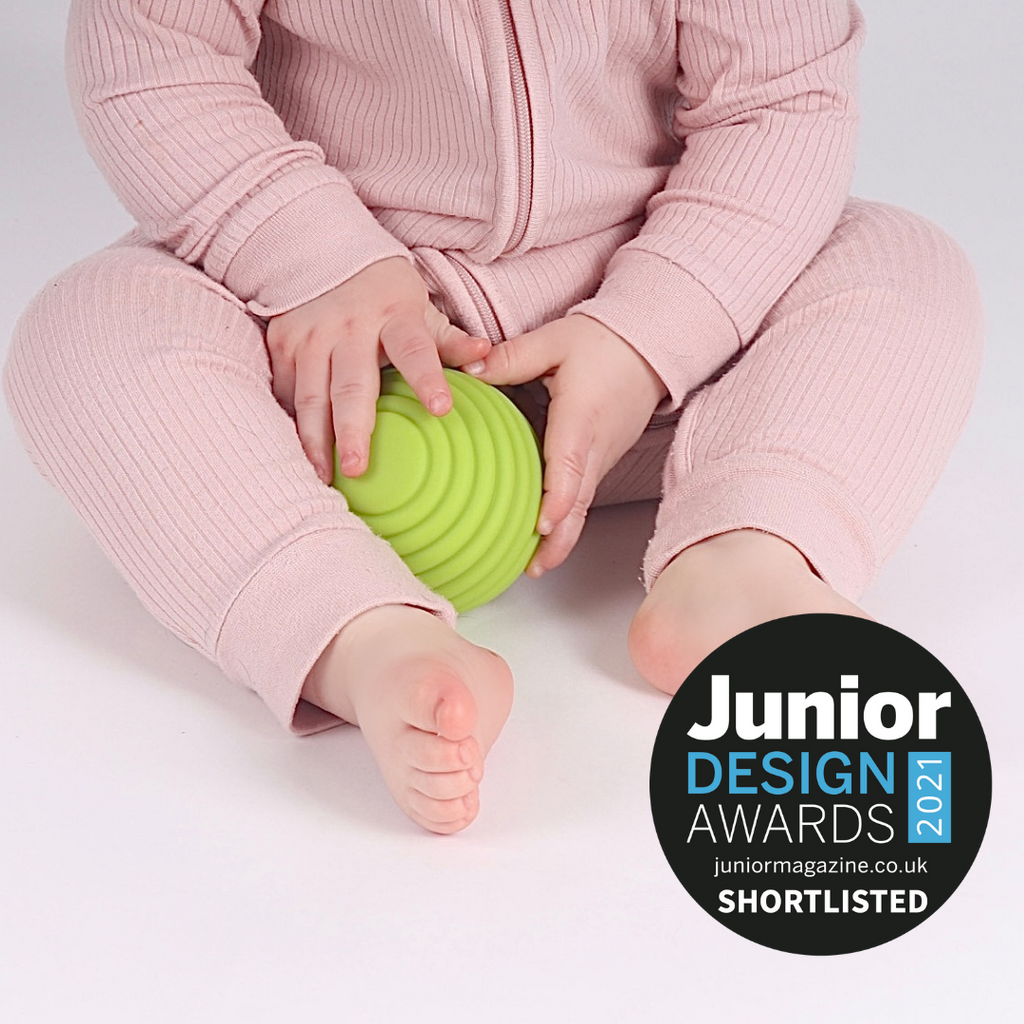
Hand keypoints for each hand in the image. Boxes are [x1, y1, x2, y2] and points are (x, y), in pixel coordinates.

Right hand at [266, 256, 490, 483]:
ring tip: (325, 476)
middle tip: (358, 468)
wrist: (321, 250)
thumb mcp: (421, 309)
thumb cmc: (385, 294)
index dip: (428, 379)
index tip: (442, 409)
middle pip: (351, 386)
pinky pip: (284, 393)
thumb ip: (450, 340)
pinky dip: (291, 425)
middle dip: (353, 428)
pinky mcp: (281, 344)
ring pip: (310, 396)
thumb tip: (485, 356)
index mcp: (394, 317)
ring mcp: (310, 336)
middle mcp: (349, 327)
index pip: (415, 351)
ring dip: (315, 440)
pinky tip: (299, 456)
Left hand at [463, 314, 667, 574]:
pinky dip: (567, 518)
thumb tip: (467, 368)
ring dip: (562, 536)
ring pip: (582, 504)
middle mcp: (596, 445)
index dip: (557, 498)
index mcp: (582, 416)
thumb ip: (510, 357)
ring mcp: (602, 456)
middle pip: (580, 502)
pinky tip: (544, 535)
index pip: (570, 464)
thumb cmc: (603, 343)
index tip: (541, 525)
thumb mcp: (554, 340)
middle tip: (533, 568)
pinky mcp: (601, 459)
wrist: (649, 347)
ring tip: (533, 565)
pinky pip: (583, 494)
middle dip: (559, 539)